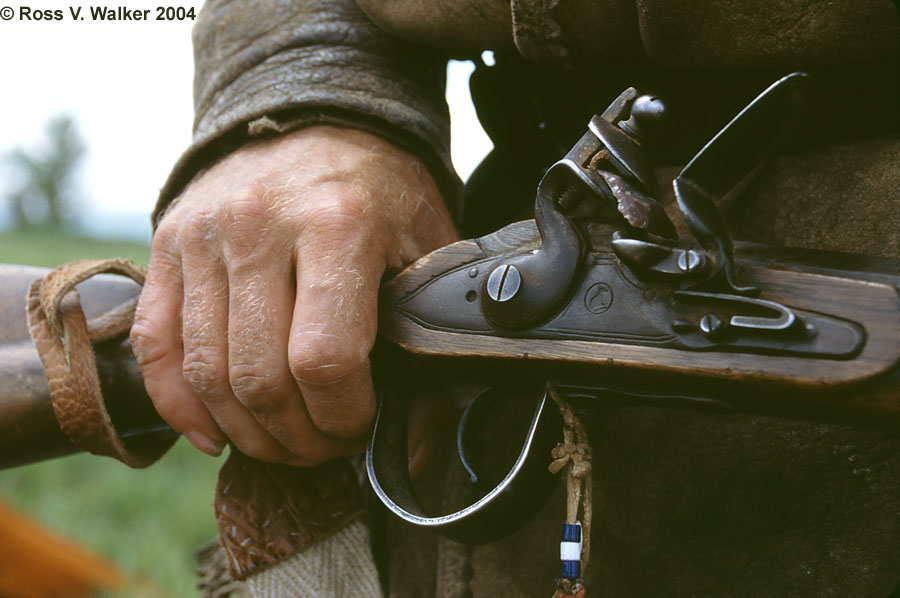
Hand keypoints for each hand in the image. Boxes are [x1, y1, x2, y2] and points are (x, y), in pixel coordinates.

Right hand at [131, 126, 457, 464]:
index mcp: (338, 224)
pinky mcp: (168, 243)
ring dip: (244, 431)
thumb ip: (427, 329)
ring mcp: (204, 234)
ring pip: (206, 372)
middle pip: (259, 377)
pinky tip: (212, 430)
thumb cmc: (380, 189)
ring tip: (280, 441)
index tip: (360, 427)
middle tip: (322, 447)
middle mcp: (260, 225)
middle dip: (296, 438)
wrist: (314, 117)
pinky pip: (156, 345)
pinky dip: (178, 404)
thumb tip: (419, 436)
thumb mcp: (427, 243)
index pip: (325, 359)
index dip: (343, 417)